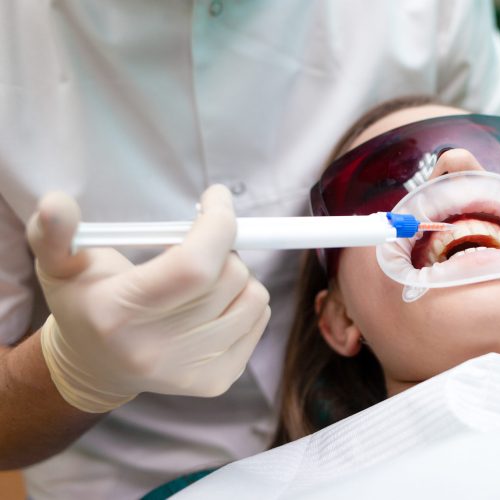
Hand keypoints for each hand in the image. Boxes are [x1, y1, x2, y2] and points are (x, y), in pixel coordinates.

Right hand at [27, 185, 270, 412]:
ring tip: (202, 277)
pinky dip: (245, 299)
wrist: (97, 365)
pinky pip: (260, 318)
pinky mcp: (217, 381)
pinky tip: (213, 302)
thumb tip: (56, 204)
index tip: (215, 197)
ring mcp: (190, 371)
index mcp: (117, 315)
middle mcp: (156, 350)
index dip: (218, 224)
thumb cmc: (85, 301)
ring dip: (236, 274)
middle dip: (221, 245)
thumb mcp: (58, 263)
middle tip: (197, 244)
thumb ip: (54, 232)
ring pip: (253, 297)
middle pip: (229, 277)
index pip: (194, 266)